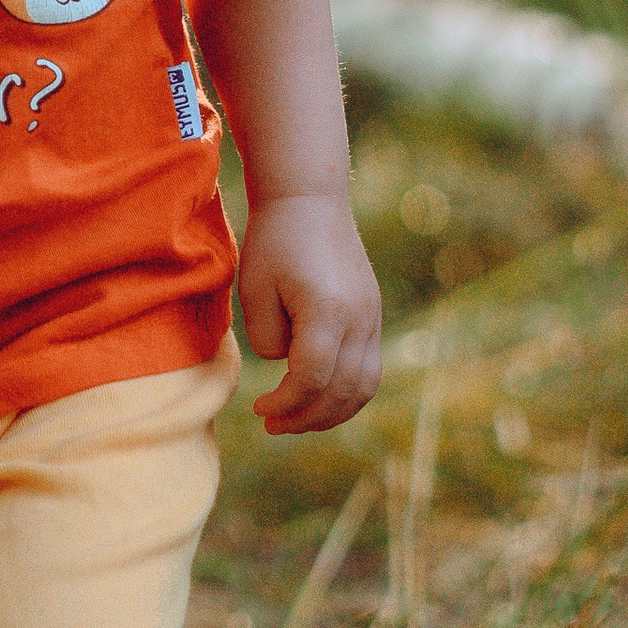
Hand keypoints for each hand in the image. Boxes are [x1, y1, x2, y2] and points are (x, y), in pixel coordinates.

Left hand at [236, 189, 383, 431]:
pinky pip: (369, 369)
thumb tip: (286, 365)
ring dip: (331, 413)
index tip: (259, 408)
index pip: (311, 378)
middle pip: (341, 390)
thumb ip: (268, 338)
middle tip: (273, 426)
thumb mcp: (255, 289)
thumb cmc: (275, 241)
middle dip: (306, 417)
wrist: (310, 200)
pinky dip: (347, 394)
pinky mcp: (373, 316)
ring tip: (296, 421)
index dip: (285, 403)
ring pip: (363, 386)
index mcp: (327, 310)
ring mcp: (372, 317)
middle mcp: (359, 318)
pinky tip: (319, 399)